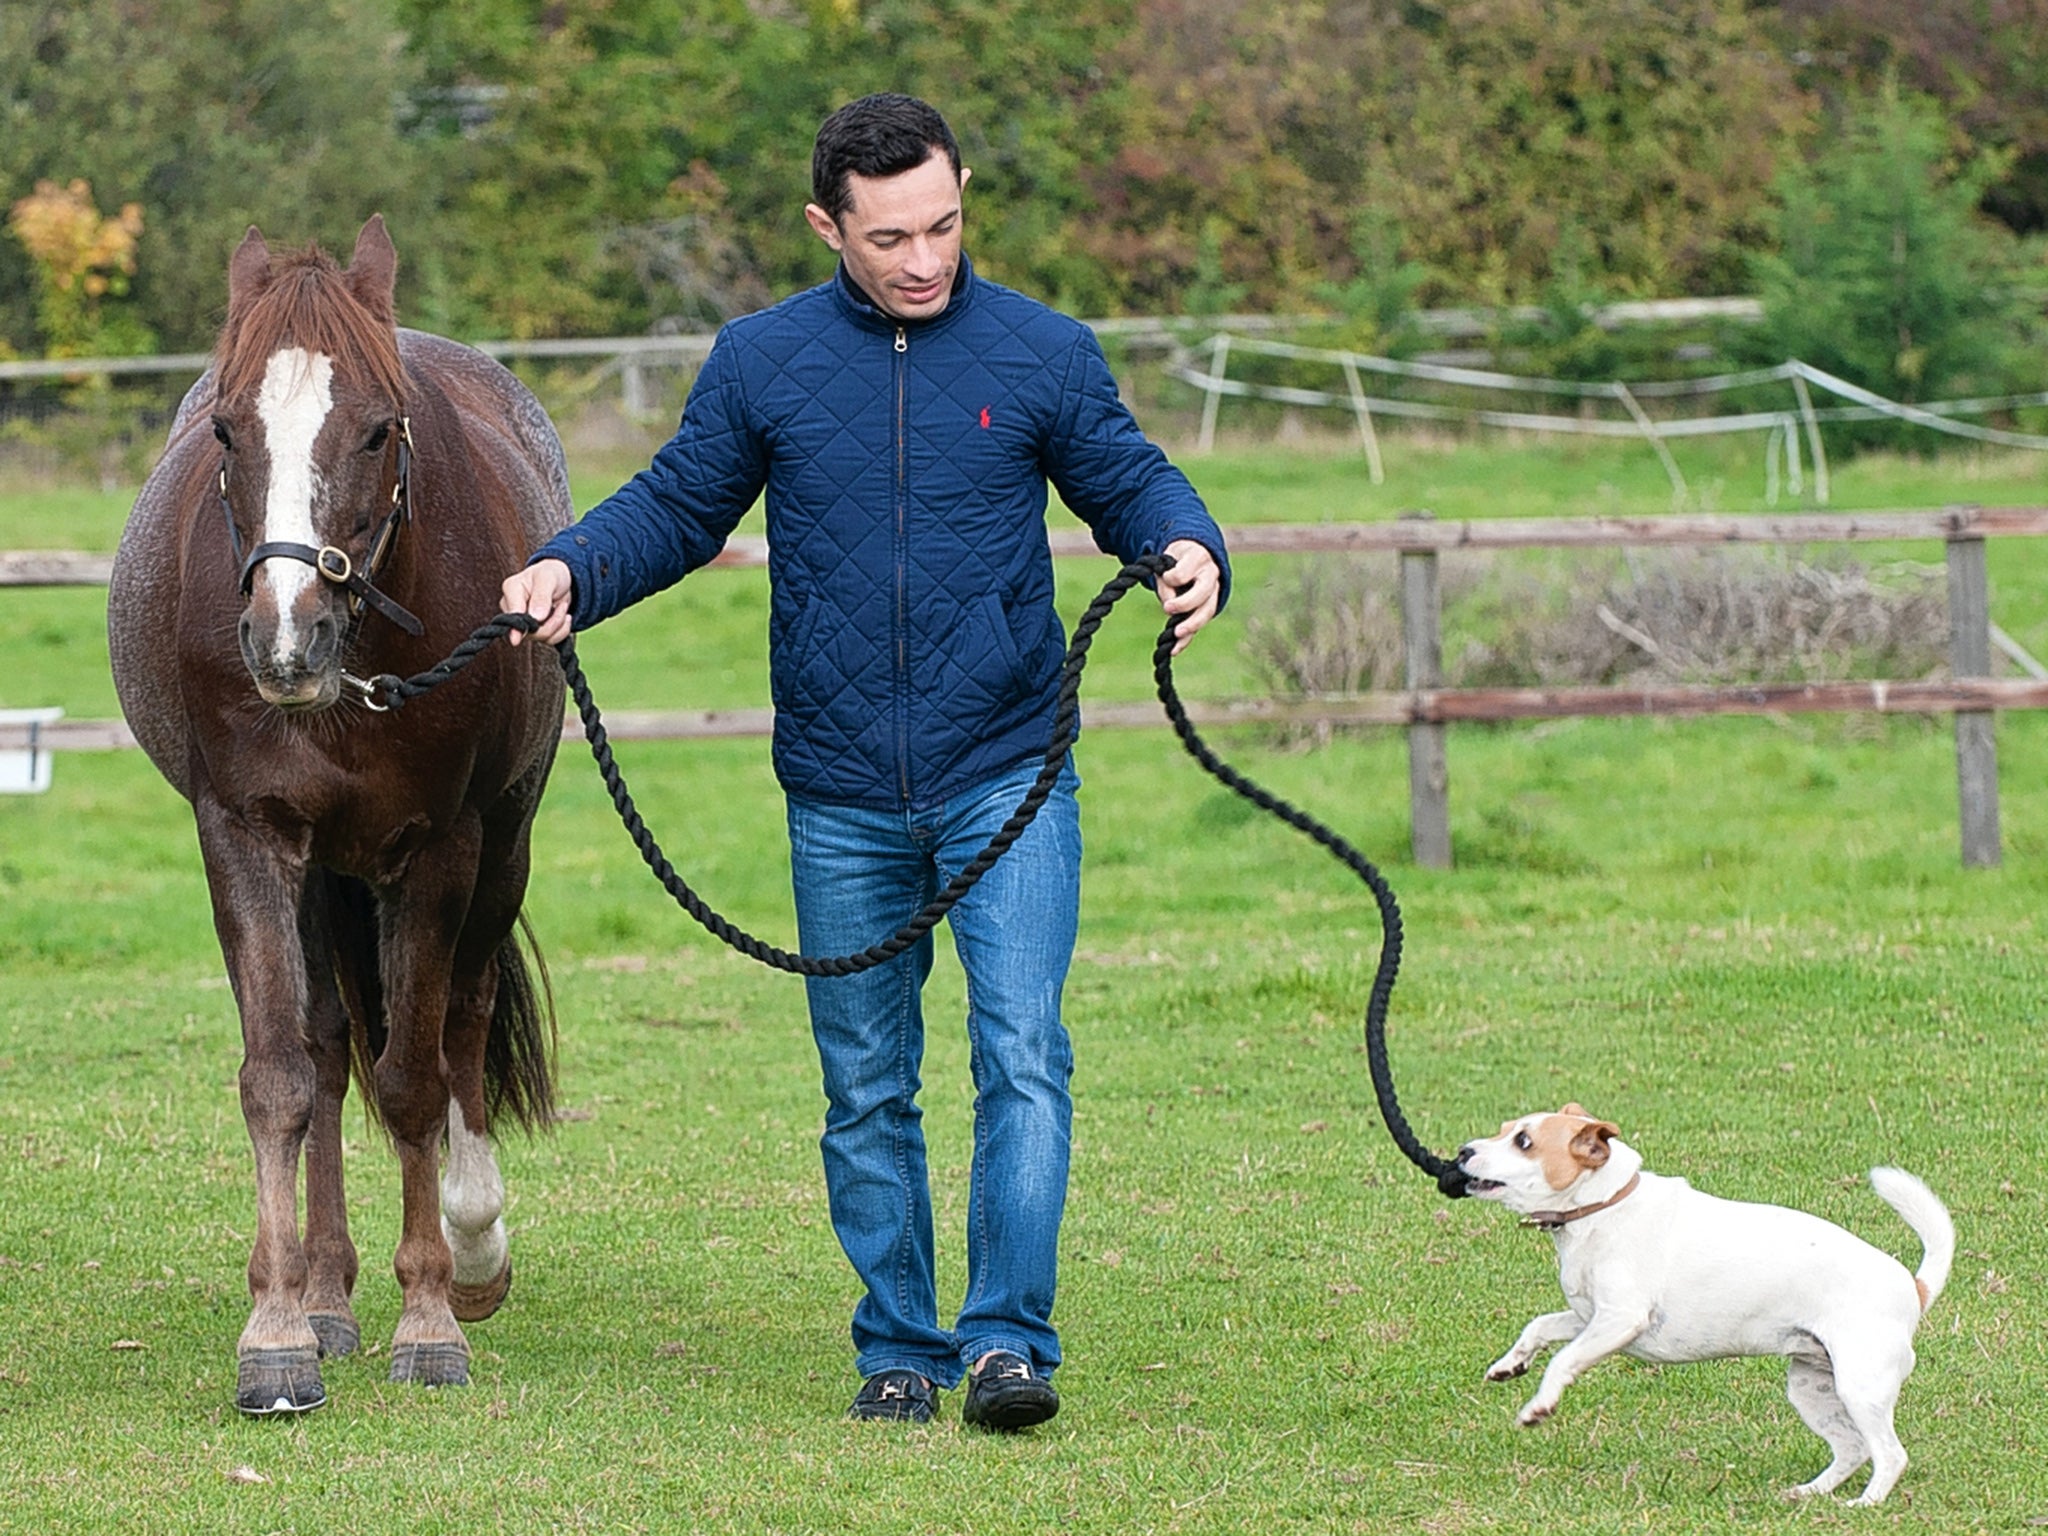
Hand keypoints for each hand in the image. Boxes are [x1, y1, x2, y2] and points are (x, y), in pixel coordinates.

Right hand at [500, 558, 573, 646]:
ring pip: (540, 637)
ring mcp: (523, 622)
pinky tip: (564, 617)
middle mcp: (512, 608)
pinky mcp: (535, 631)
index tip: (516, 640)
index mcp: (511, 590)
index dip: (515, 628)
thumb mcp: (548, 578)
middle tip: (563, 607)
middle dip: (552, 622)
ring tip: (563, 607)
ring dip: (559, 625)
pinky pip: (549, 640)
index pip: (511, 614)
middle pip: (527, 630)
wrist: (561, 580)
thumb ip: (541, 596)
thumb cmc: (551, 574)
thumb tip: (535, 618)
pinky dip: (562, 631)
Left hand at [1158, 539, 1220, 656]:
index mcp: (1198, 558)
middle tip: (1167, 609)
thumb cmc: (1175, 559)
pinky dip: (1187, 638)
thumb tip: (1168, 606)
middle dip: (1185, 604)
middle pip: (1203, 593)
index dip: (1172, 578)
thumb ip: (1165, 583)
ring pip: (1207, 611)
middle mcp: (1211, 574)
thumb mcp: (1166, 562)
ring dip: (1191, 624)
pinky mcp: (1208, 607)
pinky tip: (1175, 649)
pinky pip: (1200, 623)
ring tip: (1176, 635)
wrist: (1192, 555)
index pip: (1185, 572)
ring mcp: (1213, 592)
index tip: (1164, 577)